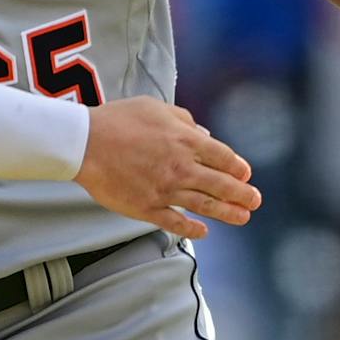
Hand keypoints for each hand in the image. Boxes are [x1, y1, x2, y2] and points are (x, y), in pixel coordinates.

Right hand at [73, 97, 260, 238]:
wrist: (84, 143)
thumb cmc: (117, 120)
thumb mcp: (155, 108)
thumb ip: (183, 120)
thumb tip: (204, 135)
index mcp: (185, 141)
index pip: (223, 157)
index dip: (238, 168)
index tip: (245, 174)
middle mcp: (181, 168)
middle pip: (221, 184)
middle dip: (243, 194)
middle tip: (255, 200)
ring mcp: (165, 191)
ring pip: (205, 206)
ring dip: (228, 213)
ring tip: (243, 218)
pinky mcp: (147, 208)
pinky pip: (175, 223)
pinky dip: (192, 229)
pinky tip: (204, 232)